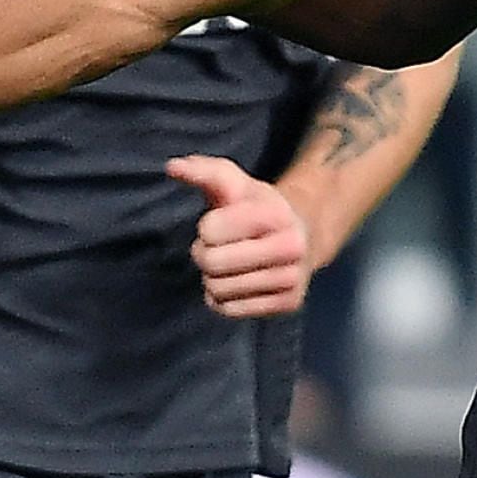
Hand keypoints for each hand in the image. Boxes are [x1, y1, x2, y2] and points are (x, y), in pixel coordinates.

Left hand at [169, 155, 311, 318]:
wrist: (304, 238)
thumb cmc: (259, 209)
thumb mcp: (235, 185)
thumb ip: (204, 172)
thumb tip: (172, 167)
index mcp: (277, 214)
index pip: (210, 231)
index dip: (206, 228)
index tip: (218, 224)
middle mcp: (292, 248)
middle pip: (212, 264)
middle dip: (204, 255)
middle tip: (215, 248)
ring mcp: (292, 280)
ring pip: (219, 290)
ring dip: (212, 279)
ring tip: (227, 265)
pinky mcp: (288, 305)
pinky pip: (230, 310)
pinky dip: (222, 299)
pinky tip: (235, 283)